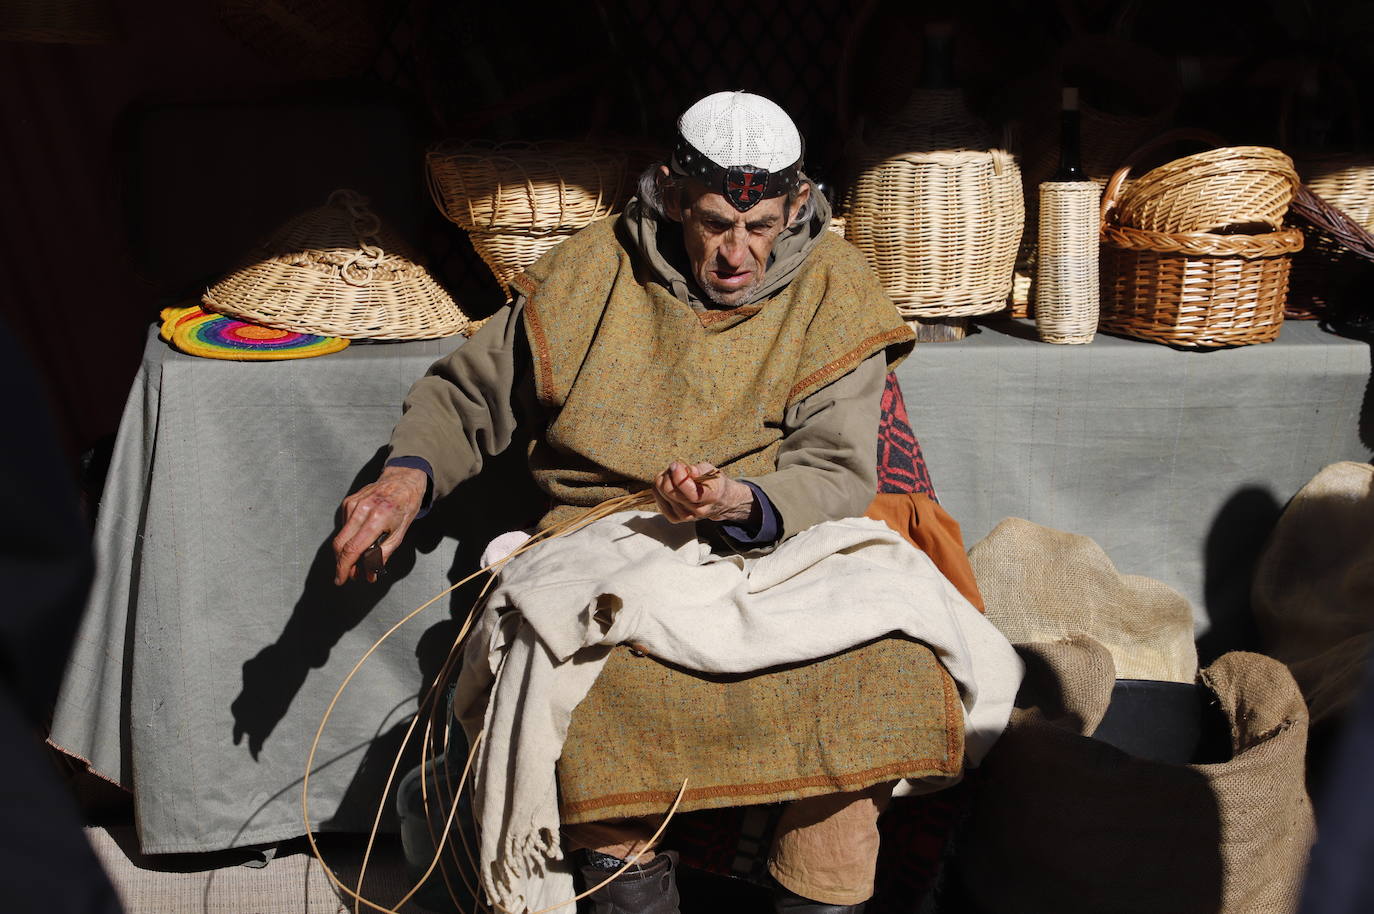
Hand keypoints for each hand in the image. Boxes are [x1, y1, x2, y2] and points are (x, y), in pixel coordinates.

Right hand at [332, 465, 427, 584]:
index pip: (352, 549)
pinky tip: (361, 537)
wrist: (402, 480)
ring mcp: (352, 504)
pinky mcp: (348, 502)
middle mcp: (361, 510)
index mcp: (376, 518)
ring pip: (340, 536)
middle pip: (340, 544)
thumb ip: (383, 554)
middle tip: (350, 575)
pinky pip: (344, 526)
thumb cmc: (405, 506)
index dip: (344, 567)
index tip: (341, 579)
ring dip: (346, 552)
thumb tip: (369, 575)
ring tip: (359, 560)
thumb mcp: (400, 533)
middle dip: (342, 564)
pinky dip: (349, 537)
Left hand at [652, 461, 754, 523]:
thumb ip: (699, 470)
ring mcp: (686, 516)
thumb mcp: (711, 471)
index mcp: (710, 496)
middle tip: (674, 468)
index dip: (678, 475)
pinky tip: (666, 484)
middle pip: (669, 490)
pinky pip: (659, 502)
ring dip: (663, 481)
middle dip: (668, 474)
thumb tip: (688, 470)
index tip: (675, 465)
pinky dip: (659, 491)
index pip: (688, 489)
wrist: (718, 501)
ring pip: (662, 494)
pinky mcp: (675, 519)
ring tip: (673, 476)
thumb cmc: (713, 483)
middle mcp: (697, 510)